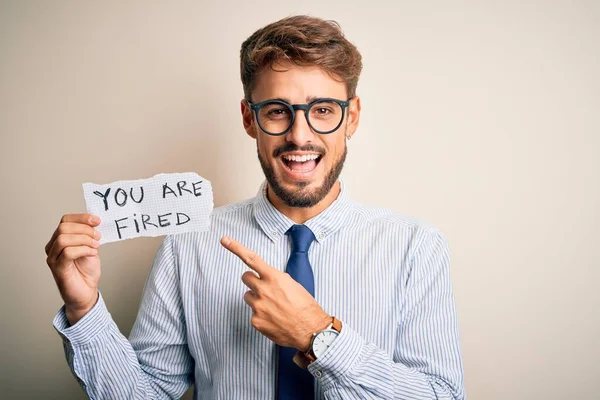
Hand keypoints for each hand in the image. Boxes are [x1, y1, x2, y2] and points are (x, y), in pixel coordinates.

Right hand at [45, 213, 101, 324]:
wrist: (86, 292)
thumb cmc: (86, 272)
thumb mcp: (90, 247)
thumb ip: (89, 235)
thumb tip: (95, 222)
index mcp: (59, 239)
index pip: (65, 220)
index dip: (82, 218)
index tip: (97, 220)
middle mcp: (53, 247)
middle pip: (64, 227)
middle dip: (85, 229)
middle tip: (97, 237)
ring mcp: (53, 258)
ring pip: (64, 238)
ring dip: (84, 240)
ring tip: (95, 246)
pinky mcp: (58, 268)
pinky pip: (68, 252)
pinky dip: (83, 249)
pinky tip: (92, 253)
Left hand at [221, 236, 330, 350]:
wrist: (310, 330)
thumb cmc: (305, 307)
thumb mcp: (294, 285)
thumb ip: (277, 279)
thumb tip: (269, 279)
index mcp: (274, 278)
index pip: (251, 259)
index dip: (236, 248)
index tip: (224, 240)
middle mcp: (263, 290)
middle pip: (245, 277)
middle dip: (253, 281)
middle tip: (264, 288)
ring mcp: (257, 306)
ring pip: (248, 296)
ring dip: (256, 298)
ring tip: (273, 307)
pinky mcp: (255, 321)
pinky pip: (253, 313)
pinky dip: (261, 315)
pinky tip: (273, 319)